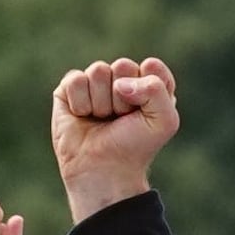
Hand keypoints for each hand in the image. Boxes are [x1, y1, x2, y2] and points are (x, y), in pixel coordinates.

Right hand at [52, 56, 181, 220]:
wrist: (104, 170)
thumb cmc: (135, 146)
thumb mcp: (165, 121)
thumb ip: (157, 89)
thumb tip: (119, 83)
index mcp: (149, 86)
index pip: (153, 67)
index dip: (149, 89)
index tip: (146, 113)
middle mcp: (123, 81)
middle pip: (124, 65)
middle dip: (124, 97)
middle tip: (121, 119)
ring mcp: (95, 83)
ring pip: (99, 70)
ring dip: (102, 102)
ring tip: (102, 119)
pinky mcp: (69, 89)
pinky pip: (76, 79)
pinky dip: (81, 103)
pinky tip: (84, 117)